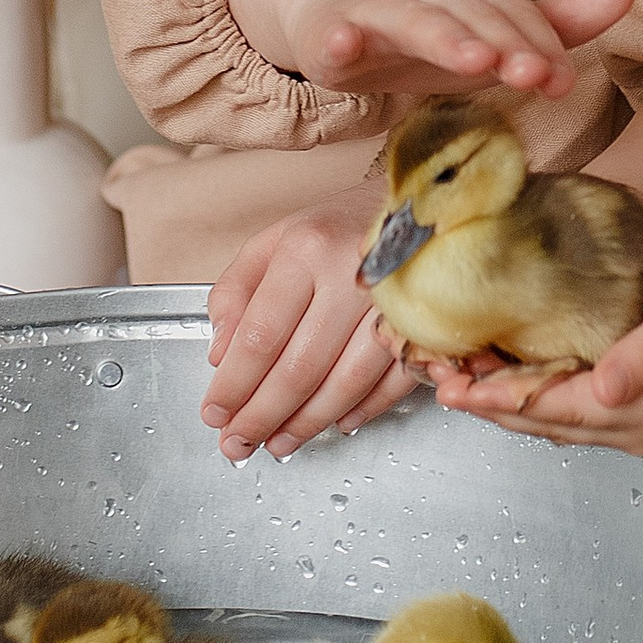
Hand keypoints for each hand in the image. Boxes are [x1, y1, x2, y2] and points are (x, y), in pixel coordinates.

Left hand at [202, 195, 414, 459]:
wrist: (418, 200)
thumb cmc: (339, 225)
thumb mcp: (275, 240)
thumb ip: (236, 292)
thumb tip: (221, 355)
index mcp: (308, 248)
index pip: (260, 335)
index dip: (233, 384)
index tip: (214, 412)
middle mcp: (353, 275)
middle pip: (299, 368)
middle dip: (262, 415)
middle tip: (238, 442)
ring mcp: (396, 302)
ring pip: (345, 384)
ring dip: (307, 423)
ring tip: (279, 442)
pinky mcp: (428, 323)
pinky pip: (392, 383)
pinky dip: (363, 410)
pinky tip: (336, 422)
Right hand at [233, 0, 631, 100]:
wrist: (331, 12)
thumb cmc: (426, 33)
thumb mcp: (491, 34)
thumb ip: (556, 22)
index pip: (511, 9)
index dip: (536, 41)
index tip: (563, 81)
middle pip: (471, 13)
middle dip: (504, 41)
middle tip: (532, 75)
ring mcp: (378, 13)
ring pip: (414, 20)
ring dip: (445, 36)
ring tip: (473, 60)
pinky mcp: (332, 34)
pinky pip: (335, 35)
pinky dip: (339, 39)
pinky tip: (345, 48)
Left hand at [431, 270, 642, 459]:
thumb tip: (603, 387)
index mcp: (639, 417)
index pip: (556, 411)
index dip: (504, 399)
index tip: (460, 387)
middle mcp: (627, 431)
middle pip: (542, 423)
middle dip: (489, 405)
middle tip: (439, 382)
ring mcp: (625, 424)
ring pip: (547, 420)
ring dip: (501, 401)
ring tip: (456, 378)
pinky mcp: (621, 407)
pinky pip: (561, 408)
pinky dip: (526, 393)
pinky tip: (501, 372)